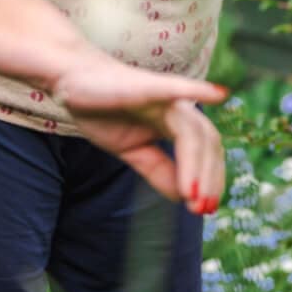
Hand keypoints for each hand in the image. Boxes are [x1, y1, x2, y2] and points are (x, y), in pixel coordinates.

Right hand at [52, 56, 227, 213]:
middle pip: (207, 143)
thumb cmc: (102, 110)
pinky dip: (197, 90)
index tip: (204, 210)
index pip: (206, 153)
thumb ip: (158, 170)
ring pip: (192, 130)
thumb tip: (183, 198)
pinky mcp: (146, 85)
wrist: (72, 81)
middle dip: (208, 178)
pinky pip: (174, 88)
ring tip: (192, 194)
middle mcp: (177, 108)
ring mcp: (164, 96)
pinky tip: (219, 94)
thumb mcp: (132, 151)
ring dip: (197, 163)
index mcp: (176, 124)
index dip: (209, 181)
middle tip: (201, 209)